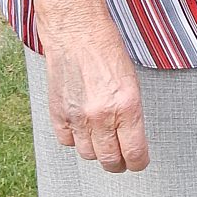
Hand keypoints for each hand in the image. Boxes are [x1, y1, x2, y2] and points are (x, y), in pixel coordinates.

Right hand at [43, 17, 149, 172]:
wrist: (77, 33)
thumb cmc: (107, 52)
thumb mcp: (132, 83)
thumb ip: (131, 114)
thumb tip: (131, 140)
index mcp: (127, 107)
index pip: (134, 153)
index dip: (138, 163)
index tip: (138, 162)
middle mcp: (102, 115)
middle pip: (110, 160)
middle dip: (118, 163)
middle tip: (120, 158)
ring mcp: (77, 116)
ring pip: (88, 154)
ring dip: (96, 151)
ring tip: (101, 140)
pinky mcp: (58, 113)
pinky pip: (66, 142)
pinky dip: (74, 139)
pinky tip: (81, 128)